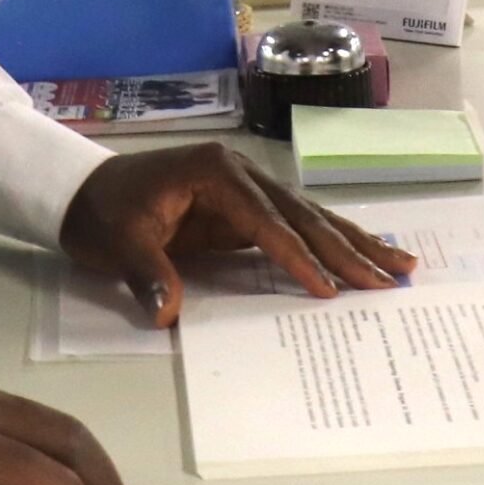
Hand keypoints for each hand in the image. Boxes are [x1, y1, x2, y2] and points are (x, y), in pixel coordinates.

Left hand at [60, 142, 412, 328]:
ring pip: (310, 218)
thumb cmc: (102, 212)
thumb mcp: (119, 243)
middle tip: (394, 275)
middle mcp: (241, 173)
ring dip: (353, 243)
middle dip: (349, 248)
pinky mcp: (246, 208)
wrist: (82, 191)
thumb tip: (166, 311)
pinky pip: (296, 227)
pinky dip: (330, 242)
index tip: (329, 288)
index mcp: (215, 173)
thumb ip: (148, 274)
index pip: (267, 221)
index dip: (298, 256)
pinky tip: (360, 255)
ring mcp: (248, 188)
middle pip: (304, 215)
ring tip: (401, 263)